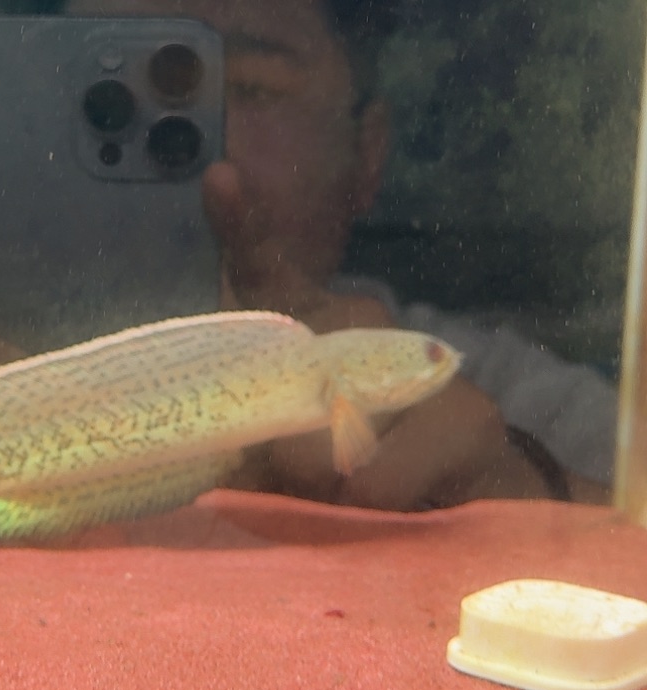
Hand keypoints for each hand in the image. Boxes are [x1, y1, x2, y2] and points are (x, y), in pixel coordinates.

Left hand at [201, 159, 601, 507]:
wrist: (452, 510)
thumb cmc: (343, 476)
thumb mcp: (274, 458)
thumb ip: (249, 439)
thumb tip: (240, 448)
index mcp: (305, 330)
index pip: (268, 275)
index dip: (244, 229)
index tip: (220, 178)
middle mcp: (361, 326)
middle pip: (300, 360)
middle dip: (275, 438)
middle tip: (291, 478)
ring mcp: (418, 363)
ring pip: (339, 421)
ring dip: (322, 474)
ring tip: (346, 496)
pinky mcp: (468, 417)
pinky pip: (385, 471)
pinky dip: (370, 498)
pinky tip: (385, 501)